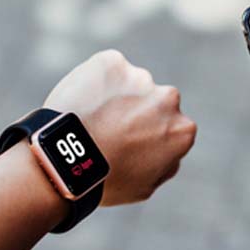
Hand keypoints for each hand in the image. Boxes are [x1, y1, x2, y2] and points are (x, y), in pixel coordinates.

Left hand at [45, 50, 196, 205]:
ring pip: (130, 83)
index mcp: (182, 130)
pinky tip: (80, 103)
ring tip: (90, 118)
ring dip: (115, 95)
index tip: (130, 142)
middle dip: (137, 111)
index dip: (149, 135)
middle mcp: (168, 98)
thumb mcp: (146, 186)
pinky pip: (105, 70)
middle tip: (109, 128)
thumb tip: (169, 152)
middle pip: (154, 101)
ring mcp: (140, 77)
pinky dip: (94, 81)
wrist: (66, 159)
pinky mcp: (112, 62)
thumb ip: (165, 163)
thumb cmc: (105, 180)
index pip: (171, 127)